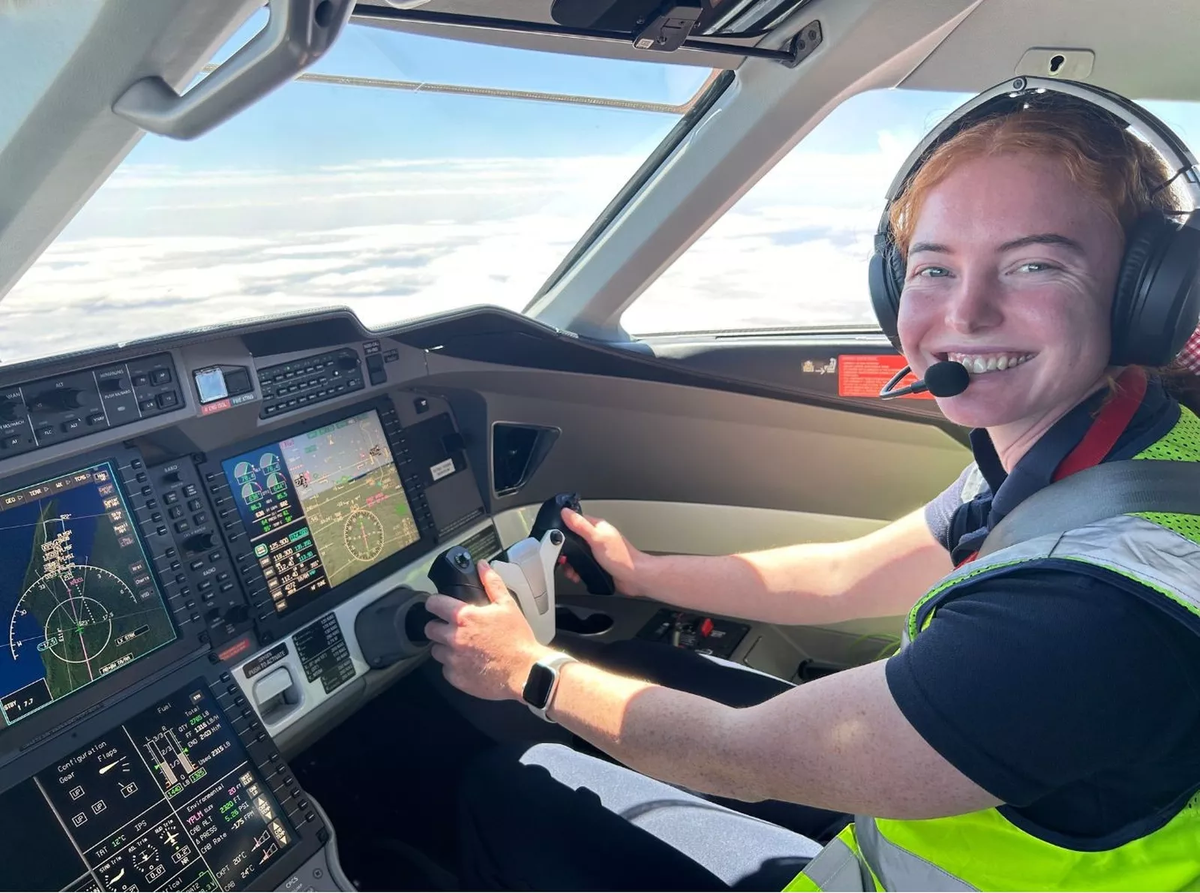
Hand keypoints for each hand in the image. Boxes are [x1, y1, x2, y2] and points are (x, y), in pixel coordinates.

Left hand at [424, 560, 551, 700]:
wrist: (525, 671)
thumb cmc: (517, 640)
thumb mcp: (507, 605)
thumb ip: (492, 583)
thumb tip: (482, 567)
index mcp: (464, 617)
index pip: (433, 604)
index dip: (434, 603)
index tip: (438, 605)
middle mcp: (454, 638)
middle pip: (429, 629)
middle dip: (438, 627)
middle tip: (453, 629)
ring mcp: (453, 659)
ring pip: (436, 651)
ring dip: (445, 648)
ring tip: (463, 648)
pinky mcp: (456, 678)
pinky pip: (446, 670)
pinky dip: (454, 666)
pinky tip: (468, 663)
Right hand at [559, 509, 644, 596]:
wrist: (635, 578)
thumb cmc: (622, 558)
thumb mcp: (597, 539)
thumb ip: (580, 525)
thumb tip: (566, 512)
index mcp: (597, 527)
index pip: (575, 520)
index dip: (564, 527)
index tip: (557, 537)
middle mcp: (596, 538)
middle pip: (572, 540)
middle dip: (565, 550)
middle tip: (564, 558)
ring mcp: (596, 551)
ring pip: (575, 554)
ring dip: (570, 563)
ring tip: (571, 570)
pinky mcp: (597, 564)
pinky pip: (581, 565)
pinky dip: (576, 571)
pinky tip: (577, 575)